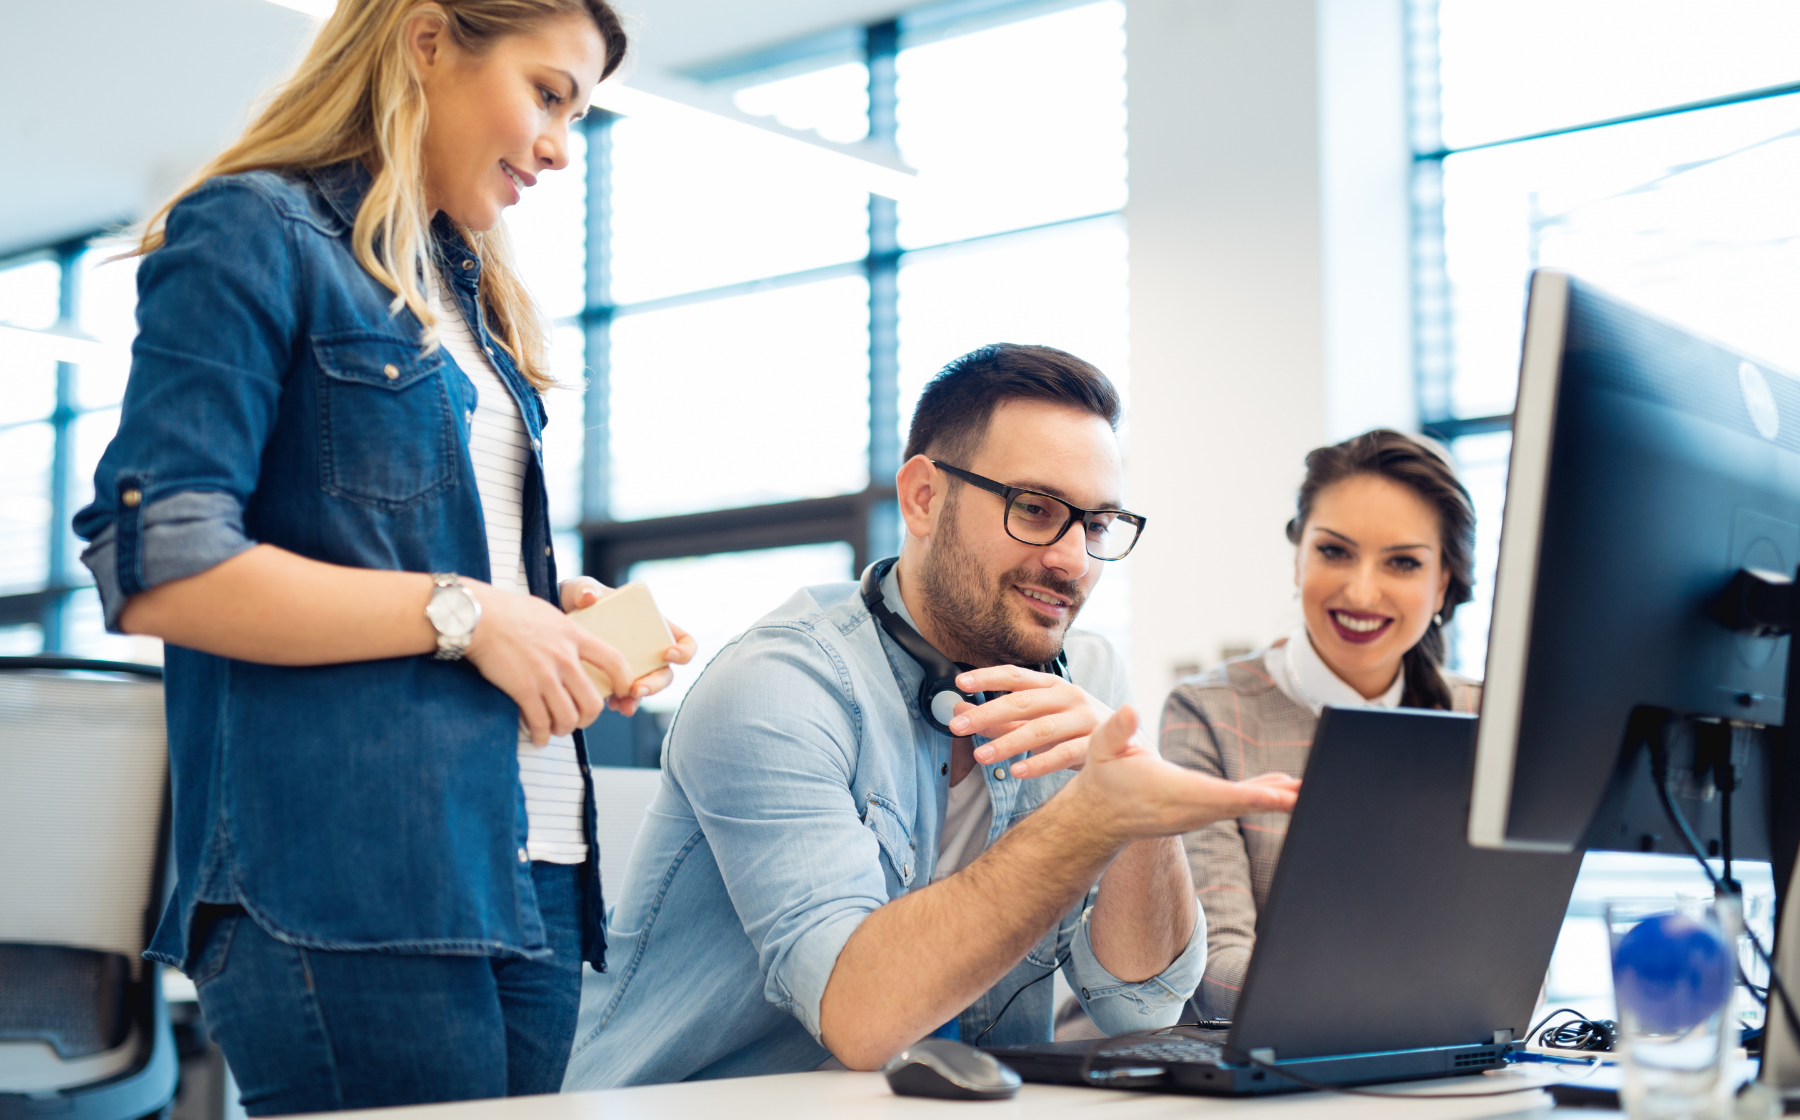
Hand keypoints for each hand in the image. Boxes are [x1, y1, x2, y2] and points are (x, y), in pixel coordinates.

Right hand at [464, 579, 631, 744]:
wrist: (478, 617)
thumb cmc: (508, 611)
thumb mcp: (549, 613)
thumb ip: (566, 631)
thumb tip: (573, 641)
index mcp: (575, 636)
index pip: (615, 661)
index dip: (624, 681)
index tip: (623, 691)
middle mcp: (566, 658)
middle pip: (593, 702)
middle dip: (588, 718)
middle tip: (578, 719)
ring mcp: (546, 676)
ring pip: (569, 718)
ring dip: (564, 729)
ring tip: (556, 729)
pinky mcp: (525, 690)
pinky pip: (541, 723)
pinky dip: (541, 735)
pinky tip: (537, 737)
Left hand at [558, 578, 698, 718]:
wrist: (554, 622)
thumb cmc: (576, 600)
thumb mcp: (579, 590)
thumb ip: (584, 589)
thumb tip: (588, 596)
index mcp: (651, 625)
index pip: (683, 640)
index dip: (684, 650)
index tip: (668, 654)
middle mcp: (647, 649)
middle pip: (665, 672)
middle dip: (656, 684)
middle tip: (637, 689)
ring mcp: (633, 667)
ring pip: (647, 687)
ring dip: (638, 699)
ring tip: (623, 705)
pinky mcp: (615, 680)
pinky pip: (626, 697)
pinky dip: (622, 703)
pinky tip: (612, 705)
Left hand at [945, 664, 1113, 778]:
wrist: (1130, 751)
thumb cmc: (1077, 732)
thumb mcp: (1039, 722)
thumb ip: (1002, 720)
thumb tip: (958, 713)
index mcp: (1053, 686)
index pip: (1016, 676)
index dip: (988, 677)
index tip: (960, 683)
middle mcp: (1070, 697)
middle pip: (1023, 702)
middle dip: (987, 713)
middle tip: (958, 726)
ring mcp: (1085, 719)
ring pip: (1041, 729)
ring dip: (1008, 743)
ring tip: (981, 756)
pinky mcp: (1097, 745)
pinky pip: (1064, 754)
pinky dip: (1039, 763)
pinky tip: (1017, 771)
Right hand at [1065, 706, 1300, 842]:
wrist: (1100, 815)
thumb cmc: (1104, 776)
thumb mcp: (1101, 747)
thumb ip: (1116, 729)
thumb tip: (1128, 709)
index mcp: (1170, 792)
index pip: (1216, 795)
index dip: (1250, 795)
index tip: (1278, 796)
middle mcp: (1188, 809)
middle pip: (1238, 804)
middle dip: (1274, 800)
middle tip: (1309, 793)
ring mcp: (1195, 814)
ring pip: (1241, 805)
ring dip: (1274, 798)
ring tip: (1305, 790)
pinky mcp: (1199, 811)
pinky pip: (1234, 804)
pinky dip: (1260, 795)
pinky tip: (1282, 788)